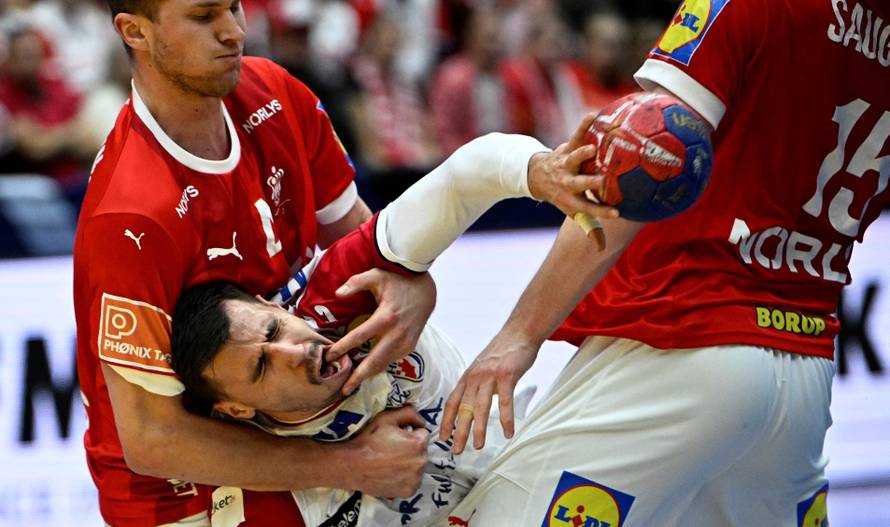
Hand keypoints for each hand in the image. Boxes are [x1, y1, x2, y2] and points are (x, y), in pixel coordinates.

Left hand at [325, 268, 435, 394]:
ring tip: (352, 384)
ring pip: (384, 364)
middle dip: (358, 377)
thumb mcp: (377, 275)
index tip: (329, 356)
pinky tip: (367, 370)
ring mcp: (406, 342)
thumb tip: (337, 293)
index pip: (359, 336)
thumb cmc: (399, 282)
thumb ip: (356, 282)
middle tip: (343, 390)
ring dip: (368, 375)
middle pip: (374, 361)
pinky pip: (392, 360)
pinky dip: (379, 367)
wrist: (427, 290)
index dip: (343, 348)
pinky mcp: (410, 346)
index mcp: (386, 317)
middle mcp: (397, 333)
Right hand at [343, 406, 429, 496]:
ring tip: (390, 462)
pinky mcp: (409, 491)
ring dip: (409, 463)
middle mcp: (421, 462)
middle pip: (421, 451)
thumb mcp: (387, 418)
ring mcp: (416, 479)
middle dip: (410, 448)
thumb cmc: (369, 441)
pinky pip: (412, 481)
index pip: (422, 433)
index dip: (410, 433)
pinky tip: (391, 473)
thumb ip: (409, 413)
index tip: (398, 437)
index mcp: (418, 443)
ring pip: (417, 466)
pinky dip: (405, 478)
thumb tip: (420, 420)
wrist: (353, 465)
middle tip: (392, 449)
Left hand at [439, 332, 538, 453]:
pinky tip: (508, 433)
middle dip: (458, 431)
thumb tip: (473, 402)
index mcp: (468, 377)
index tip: (442, 437)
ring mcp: (490, 376)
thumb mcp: (482, 367)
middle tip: (456, 450)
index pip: (452, 402)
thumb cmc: (503, 352)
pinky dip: (506, 419)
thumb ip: (476, 384)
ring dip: (479, 429)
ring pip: (480, 408)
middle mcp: (475, 377)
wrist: (519, 332)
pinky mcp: (507, 376)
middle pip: (463, 408)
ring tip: (478, 446)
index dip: (446, 421)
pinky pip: (505, 402)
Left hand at [527, 112, 617, 249]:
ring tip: (592, 149)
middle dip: (590, 183)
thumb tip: (601, 249)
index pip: (588, 209)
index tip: (617, 213)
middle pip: (580, 184)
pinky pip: (575, 136)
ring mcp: (566, 164)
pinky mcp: (565, 148)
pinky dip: (583, 126)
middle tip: (603, 181)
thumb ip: (590, 228)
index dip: (601, 212)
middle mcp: (568, 183)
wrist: (536, 175)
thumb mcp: (573, 212)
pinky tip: (593, 115)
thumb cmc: (562, 196)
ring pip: (574, 159)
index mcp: (572, 200)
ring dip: (581, 155)